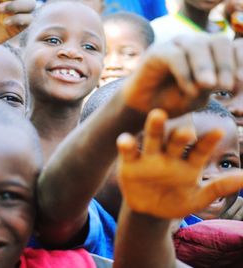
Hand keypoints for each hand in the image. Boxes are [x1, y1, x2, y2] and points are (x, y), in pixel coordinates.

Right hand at [116, 109, 242, 218]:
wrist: (149, 211)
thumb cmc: (175, 202)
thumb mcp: (197, 199)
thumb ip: (217, 188)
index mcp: (188, 163)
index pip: (200, 150)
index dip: (209, 142)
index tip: (220, 131)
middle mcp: (169, 155)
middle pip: (175, 140)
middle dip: (180, 134)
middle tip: (186, 129)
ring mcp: (149, 157)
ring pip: (152, 139)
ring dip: (154, 127)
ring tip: (157, 115)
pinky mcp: (130, 162)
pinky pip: (128, 151)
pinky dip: (126, 144)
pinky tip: (126, 140)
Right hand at [122, 35, 242, 116]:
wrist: (144, 108)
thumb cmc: (172, 101)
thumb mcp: (200, 96)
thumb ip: (214, 85)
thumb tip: (229, 80)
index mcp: (210, 52)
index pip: (232, 47)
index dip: (238, 62)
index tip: (238, 84)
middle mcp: (194, 44)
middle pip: (218, 41)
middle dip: (225, 64)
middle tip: (225, 87)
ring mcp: (175, 45)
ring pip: (197, 44)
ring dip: (206, 66)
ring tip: (209, 86)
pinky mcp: (156, 51)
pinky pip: (175, 56)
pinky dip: (185, 73)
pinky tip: (189, 90)